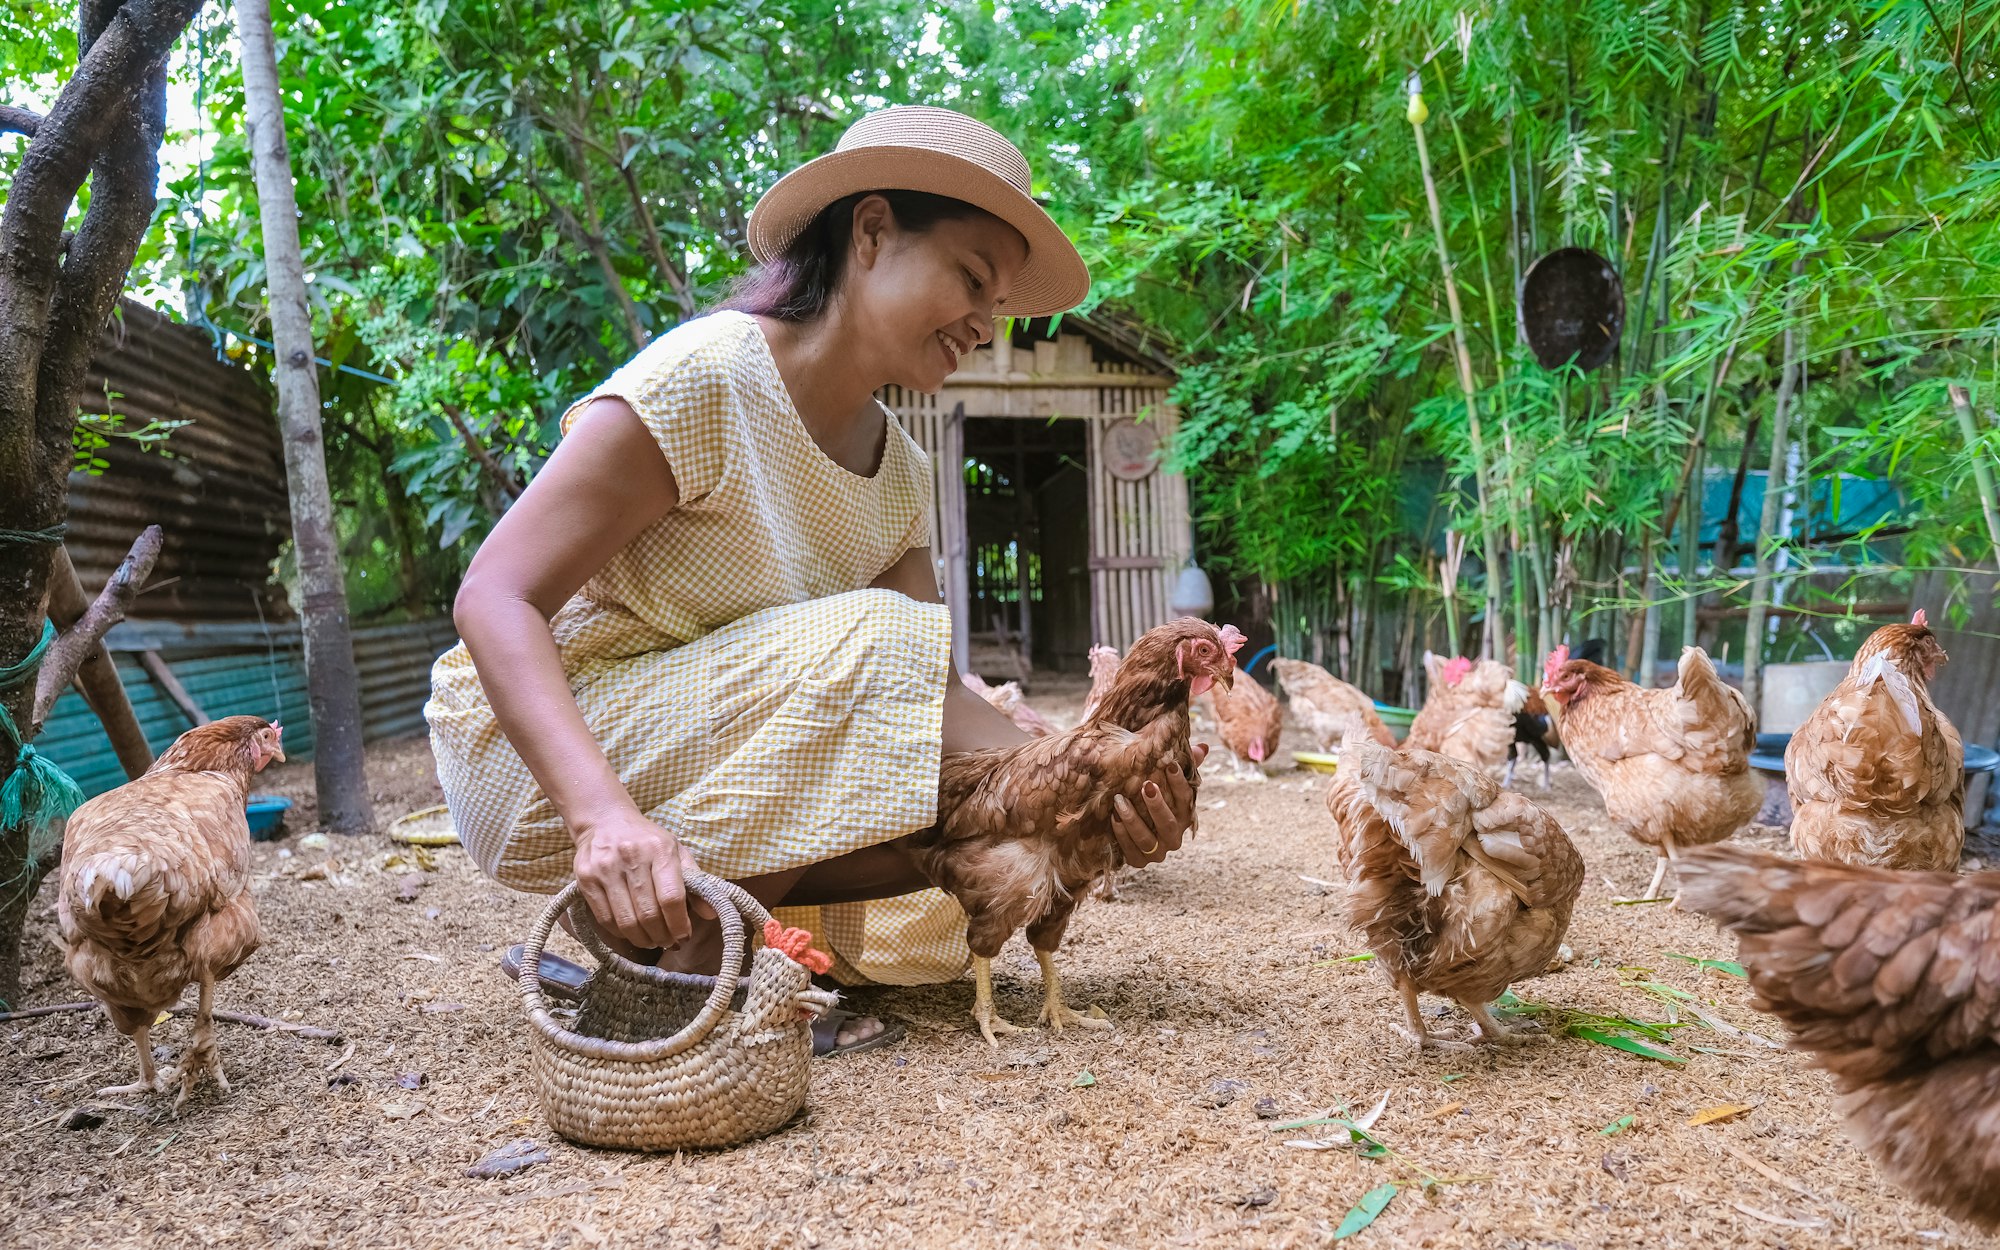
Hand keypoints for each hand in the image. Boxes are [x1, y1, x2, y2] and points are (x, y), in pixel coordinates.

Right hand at [572, 807, 707, 950]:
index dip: (679, 924)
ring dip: (643, 939)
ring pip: (627, 921)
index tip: (684, 935)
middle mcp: (631, 858)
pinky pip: (605, 919)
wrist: (605, 821)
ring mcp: (605, 870)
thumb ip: (696, 881)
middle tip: (669, 942)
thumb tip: (712, 913)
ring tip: (653, 941)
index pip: (671, 897)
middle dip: (663, 936)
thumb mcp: (677, 851)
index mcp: (659, 850)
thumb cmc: (647, 840)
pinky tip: (632, 932)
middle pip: (649, 914)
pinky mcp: (585, 880)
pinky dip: (622, 933)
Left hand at [1111, 743, 1208, 866]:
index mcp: (1184, 816)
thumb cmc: (1150, 798)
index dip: (1179, 783)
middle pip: (1169, 823)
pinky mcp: (1139, 861)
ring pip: (1147, 839)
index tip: (1169, 764)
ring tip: (1120, 800)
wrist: (1129, 829)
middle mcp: (1174, 837)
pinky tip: (1113, 817)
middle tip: (1146, 785)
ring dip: (1133, 820)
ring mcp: (1157, 852)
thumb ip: (1184, 766)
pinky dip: (1121, 834)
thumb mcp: (1164, 781)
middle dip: (1157, 805)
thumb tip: (1202, 747)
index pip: (1187, 799)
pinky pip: (1130, 851)